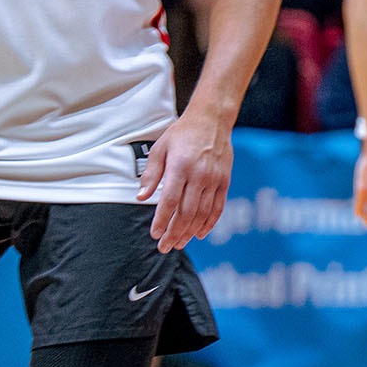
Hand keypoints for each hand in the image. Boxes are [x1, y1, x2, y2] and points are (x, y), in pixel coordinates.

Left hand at [136, 111, 232, 251]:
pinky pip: (218, 208)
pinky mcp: (224, 181)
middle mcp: (199, 175)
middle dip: (174, 233)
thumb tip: (141, 197)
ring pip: (202, 214)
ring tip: (179, 243)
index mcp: (180, 166)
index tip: (155, 234)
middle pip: (186, 212)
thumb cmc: (183, 133)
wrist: (212, 119)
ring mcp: (214, 179)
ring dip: (190, 232)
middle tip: (165, 246)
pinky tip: (200, 233)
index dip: (162, 221)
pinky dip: (209, 223)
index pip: (170, 201)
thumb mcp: (160, 148)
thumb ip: (151, 174)